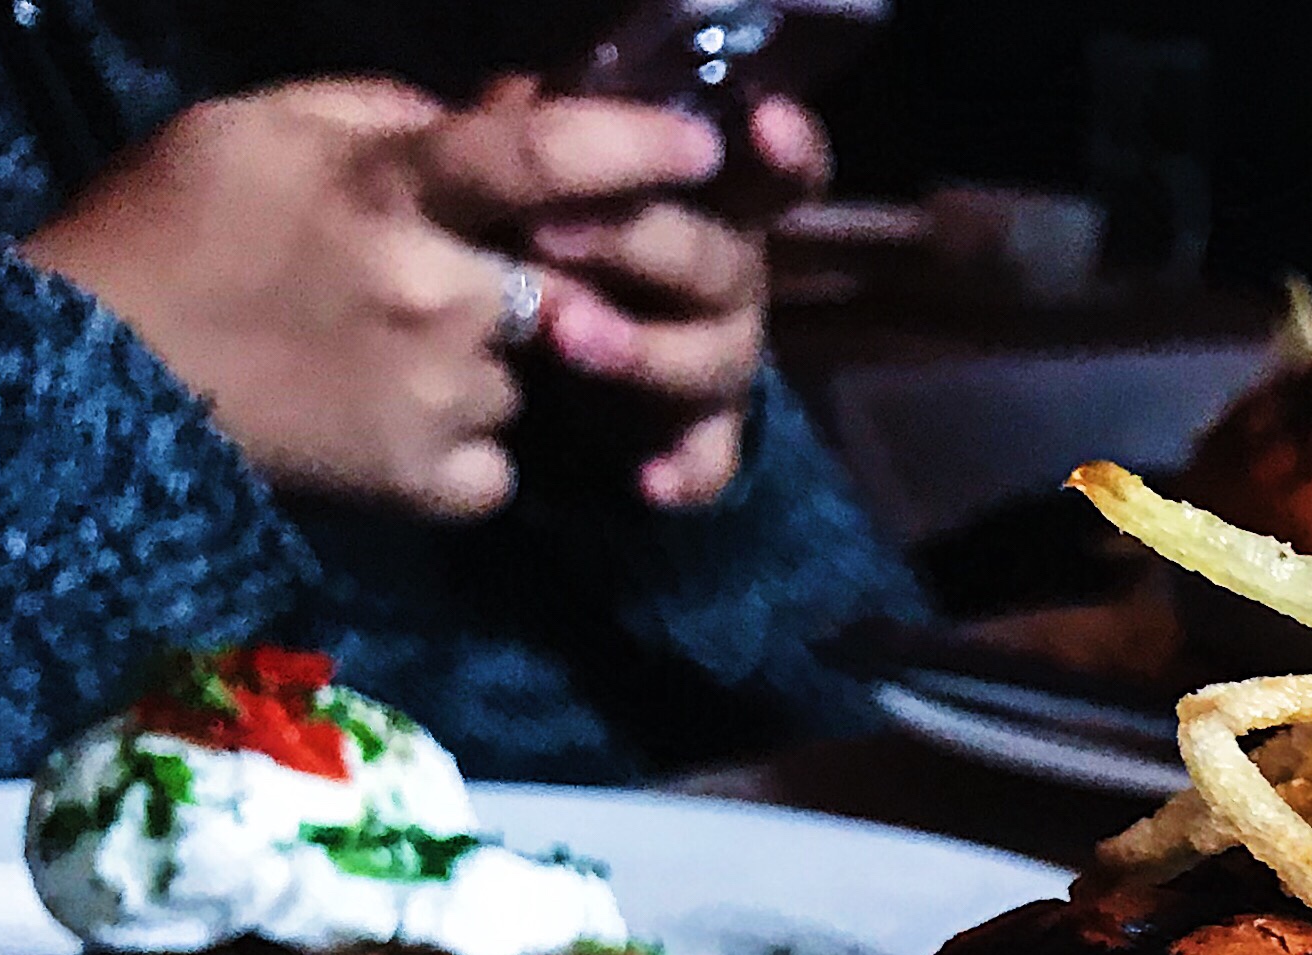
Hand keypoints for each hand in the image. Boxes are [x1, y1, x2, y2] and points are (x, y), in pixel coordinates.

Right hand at [25, 79, 723, 518]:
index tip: (700, 146)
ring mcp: (445, 397)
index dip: (632, 144)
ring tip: (396, 345)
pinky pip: (504, 458)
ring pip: (539, 369)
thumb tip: (501, 114)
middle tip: (490, 266)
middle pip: (574, 275)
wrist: (99, 380)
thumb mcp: (264, 127)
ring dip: (501, 355)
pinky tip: (397, 414)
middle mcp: (440, 295)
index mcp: (391, 190)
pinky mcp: (433, 483)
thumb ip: (393, 116)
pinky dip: (470, 441)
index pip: (542, 156)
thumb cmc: (173, 228)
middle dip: (565, 270)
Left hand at [518, 97, 826, 507]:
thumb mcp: (542, 165)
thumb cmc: (548, 222)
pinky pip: (713, 458)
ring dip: (642, 349)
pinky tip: (651, 485)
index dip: (788, 150)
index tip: (764, 126)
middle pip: (719, 260)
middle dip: (638, 244)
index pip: (777, 170)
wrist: (529, 323)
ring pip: (714, 359)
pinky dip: (687, 472)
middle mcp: (732, 274)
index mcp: (709, 197)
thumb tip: (523, 113)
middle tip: (548, 233)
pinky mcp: (700, 430)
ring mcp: (723, 356)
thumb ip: (548, 133)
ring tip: (567, 340)